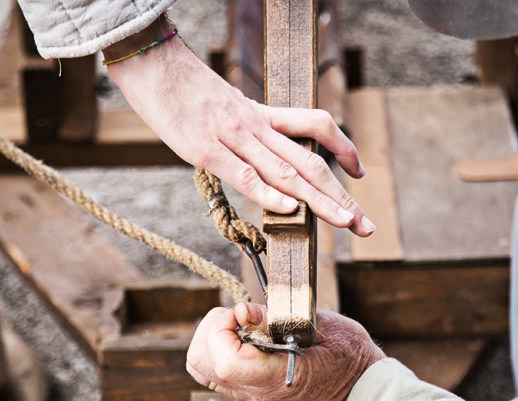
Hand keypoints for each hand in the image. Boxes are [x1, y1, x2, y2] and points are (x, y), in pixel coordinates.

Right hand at [104, 18, 375, 236]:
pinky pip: (245, 175)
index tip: (360, 171)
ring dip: (321, 201)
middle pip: (311, 162)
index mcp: (261, 114)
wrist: (152, 60)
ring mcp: (234, 137)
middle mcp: (257, 126)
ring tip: (347, 223)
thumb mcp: (224, 105)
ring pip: (288, 172)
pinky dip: (270, 194)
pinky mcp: (206, 149)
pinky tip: (291, 211)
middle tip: (366, 225)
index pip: (316, 126)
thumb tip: (256, 154)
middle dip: (341, 196)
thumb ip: (244, 130)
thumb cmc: (183, 86)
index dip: (343, 147)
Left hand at [186, 303, 384, 400]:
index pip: (224, 361)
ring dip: (212, 337)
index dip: (223, 329)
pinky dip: (219, 346)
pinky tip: (246, 336)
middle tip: (242, 316)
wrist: (359, 390)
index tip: (245, 312)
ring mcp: (248, 393)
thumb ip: (276, 319)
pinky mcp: (247, 389)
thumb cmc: (348, 356)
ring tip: (243, 325)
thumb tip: (242, 310)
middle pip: (200, 361)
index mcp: (275, 379)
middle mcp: (254, 391)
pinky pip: (213, 369)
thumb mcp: (320, 327)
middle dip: (212, 328)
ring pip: (200, 365)